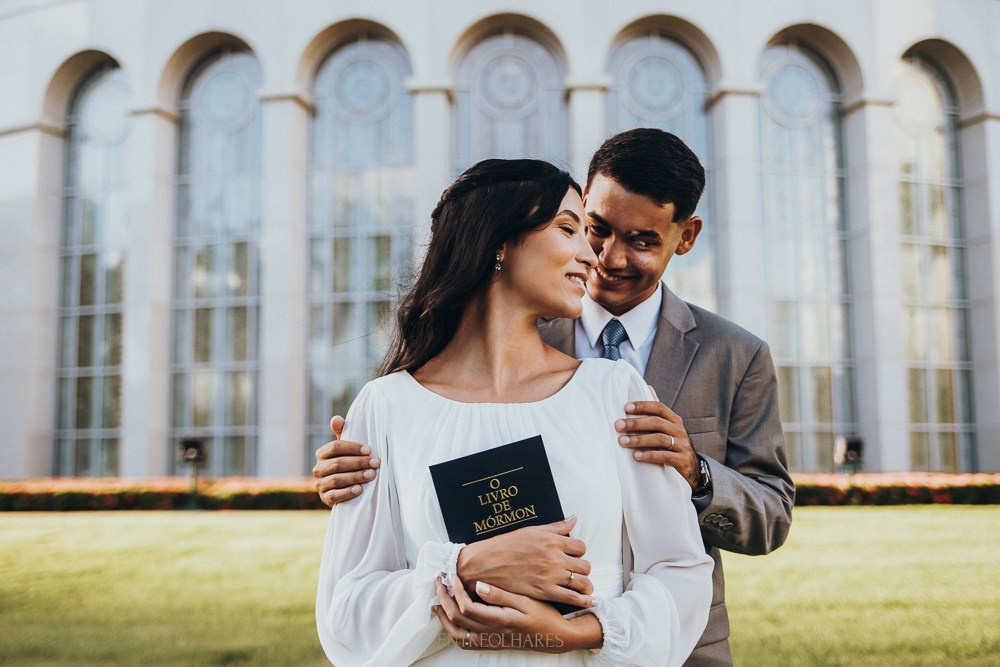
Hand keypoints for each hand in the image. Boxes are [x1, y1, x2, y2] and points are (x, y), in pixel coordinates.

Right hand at [312, 416, 380, 505]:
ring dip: (356, 477)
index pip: (335, 447)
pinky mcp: (325, 498)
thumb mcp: (346, 448)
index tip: (369, 449)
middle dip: (359, 463)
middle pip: (337, 464)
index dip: (352, 448)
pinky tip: (359, 489)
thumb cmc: (348, 462)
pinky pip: (334, 496)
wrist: (345, 488)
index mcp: (322, 453)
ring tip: (372, 475)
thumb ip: (342, 433)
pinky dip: (347, 493)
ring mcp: (320, 484)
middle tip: (376, 463)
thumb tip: (336, 419)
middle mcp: (318, 468)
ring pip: (336, 479)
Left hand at [432, 575, 600, 652]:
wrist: (555, 636)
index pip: (467, 607)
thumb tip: (478, 586)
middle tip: (439, 582)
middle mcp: (491, 634)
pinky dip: (453, 630)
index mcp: (499, 621)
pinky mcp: (490, 643)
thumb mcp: (526, 601)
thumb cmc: (544, 616)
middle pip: (457, 620)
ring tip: (438, 601)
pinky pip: (465, 642)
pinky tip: (451, 619)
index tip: (452, 575)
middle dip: (444, 600)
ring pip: (457, 634)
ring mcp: (489, 640)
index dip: (455, 590)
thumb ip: (501, 595)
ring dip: (444, 617)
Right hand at [456, 517, 594, 608]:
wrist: (485, 564)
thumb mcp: (531, 531)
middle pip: (584, 564)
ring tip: (579, 585)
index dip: (578, 552)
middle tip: (573, 571)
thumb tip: (573, 519)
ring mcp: (551, 576)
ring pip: (582, 581)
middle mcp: (554, 558)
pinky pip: (573, 598)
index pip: (580, 546)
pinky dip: (584, 600)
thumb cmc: (505, 546)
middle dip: (581, 568)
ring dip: (584, 584)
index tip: (571, 556)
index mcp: (551, 541)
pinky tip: (588, 601)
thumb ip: (555, 527)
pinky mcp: (545, 592)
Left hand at [615, 393, 700, 489]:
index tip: (625, 407)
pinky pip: (665, 456)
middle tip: (618, 426)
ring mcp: (682, 445)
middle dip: (635, 423)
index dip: (643, 406)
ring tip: (622, 441)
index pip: (659, 407)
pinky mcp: (682, 460)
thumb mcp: (667, 426)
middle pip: (657, 422)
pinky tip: (636, 456)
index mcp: (674, 419)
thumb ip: (657, 410)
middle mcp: (679, 430)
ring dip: (639, 440)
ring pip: (660, 439)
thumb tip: (648, 386)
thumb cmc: (672, 444)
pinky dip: (650, 455)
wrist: (691, 468)